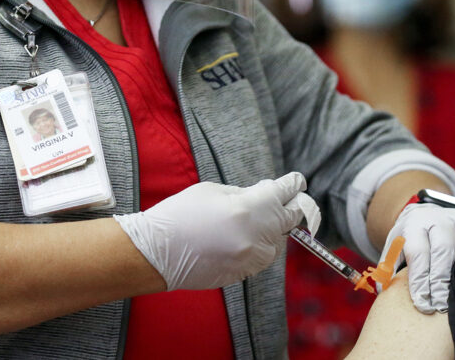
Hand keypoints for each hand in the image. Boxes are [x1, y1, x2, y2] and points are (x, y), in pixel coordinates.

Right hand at [114, 172, 319, 290]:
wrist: (157, 253)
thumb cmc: (180, 215)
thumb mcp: (214, 191)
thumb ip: (245, 194)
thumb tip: (265, 195)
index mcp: (250, 207)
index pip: (285, 193)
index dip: (293, 185)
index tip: (297, 182)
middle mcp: (257, 234)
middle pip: (291, 218)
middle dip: (292, 206)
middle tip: (293, 200)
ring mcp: (252, 257)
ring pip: (278, 241)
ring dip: (273, 229)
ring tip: (256, 221)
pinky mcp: (244, 273)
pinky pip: (262, 257)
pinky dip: (258, 246)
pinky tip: (242, 239)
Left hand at [381, 204, 454, 312]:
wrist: (425, 212)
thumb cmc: (411, 241)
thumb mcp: (394, 248)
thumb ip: (387, 268)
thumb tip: (381, 290)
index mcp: (414, 225)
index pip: (418, 252)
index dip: (420, 280)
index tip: (424, 304)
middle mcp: (438, 217)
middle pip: (443, 246)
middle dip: (443, 277)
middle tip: (444, 304)